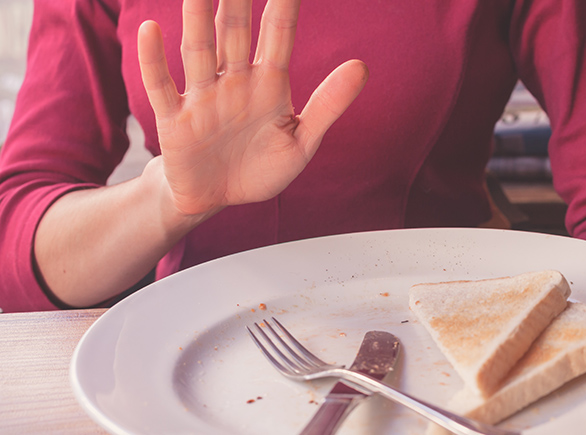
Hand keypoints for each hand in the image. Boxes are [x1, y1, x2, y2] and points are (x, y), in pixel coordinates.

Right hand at [136, 0, 367, 215]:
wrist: (218, 199)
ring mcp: (203, 96)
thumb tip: (362, 66)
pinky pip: (162, 85)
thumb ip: (329, 104)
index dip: (284, 4)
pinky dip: (154, 60)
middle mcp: (234, 81)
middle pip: (234, 30)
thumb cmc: (261, 168)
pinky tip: (151, 29)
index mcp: (268, 83)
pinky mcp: (175, 119)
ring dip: (196, 18)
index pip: (278, 33)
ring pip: (199, 49)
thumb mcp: (303, 141)